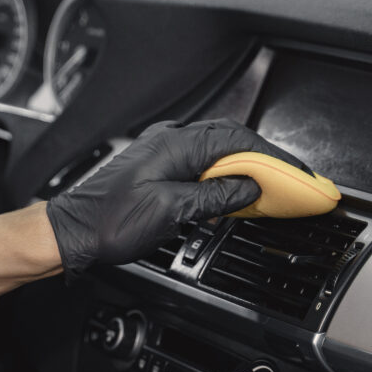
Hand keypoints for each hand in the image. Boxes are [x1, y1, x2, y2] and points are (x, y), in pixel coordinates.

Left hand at [45, 118, 308, 278]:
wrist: (72, 231)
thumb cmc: (109, 221)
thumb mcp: (171, 211)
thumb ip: (215, 196)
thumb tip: (249, 188)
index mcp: (177, 144)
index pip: (239, 140)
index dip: (274, 157)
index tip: (299, 173)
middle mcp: (171, 141)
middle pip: (231, 141)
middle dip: (266, 159)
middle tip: (294, 179)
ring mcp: (163, 153)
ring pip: (217, 152)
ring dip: (246, 167)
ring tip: (272, 186)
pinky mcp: (157, 169)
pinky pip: (201, 165)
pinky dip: (224, 176)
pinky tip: (234, 191)